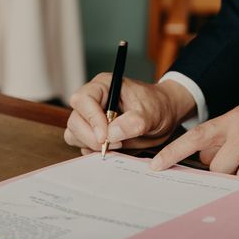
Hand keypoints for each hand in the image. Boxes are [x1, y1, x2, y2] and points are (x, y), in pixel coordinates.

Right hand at [64, 75, 195, 153]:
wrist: (164, 116)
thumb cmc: (157, 106)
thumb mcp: (151, 113)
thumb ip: (133, 122)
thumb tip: (111, 133)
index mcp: (103, 86)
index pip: (83, 99)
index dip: (91, 119)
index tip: (105, 136)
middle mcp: (93, 100)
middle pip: (75, 120)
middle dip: (92, 137)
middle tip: (116, 144)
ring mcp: (90, 118)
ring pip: (74, 134)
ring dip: (92, 145)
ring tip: (118, 146)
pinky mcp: (93, 133)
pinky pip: (83, 145)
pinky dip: (95, 152)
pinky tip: (114, 149)